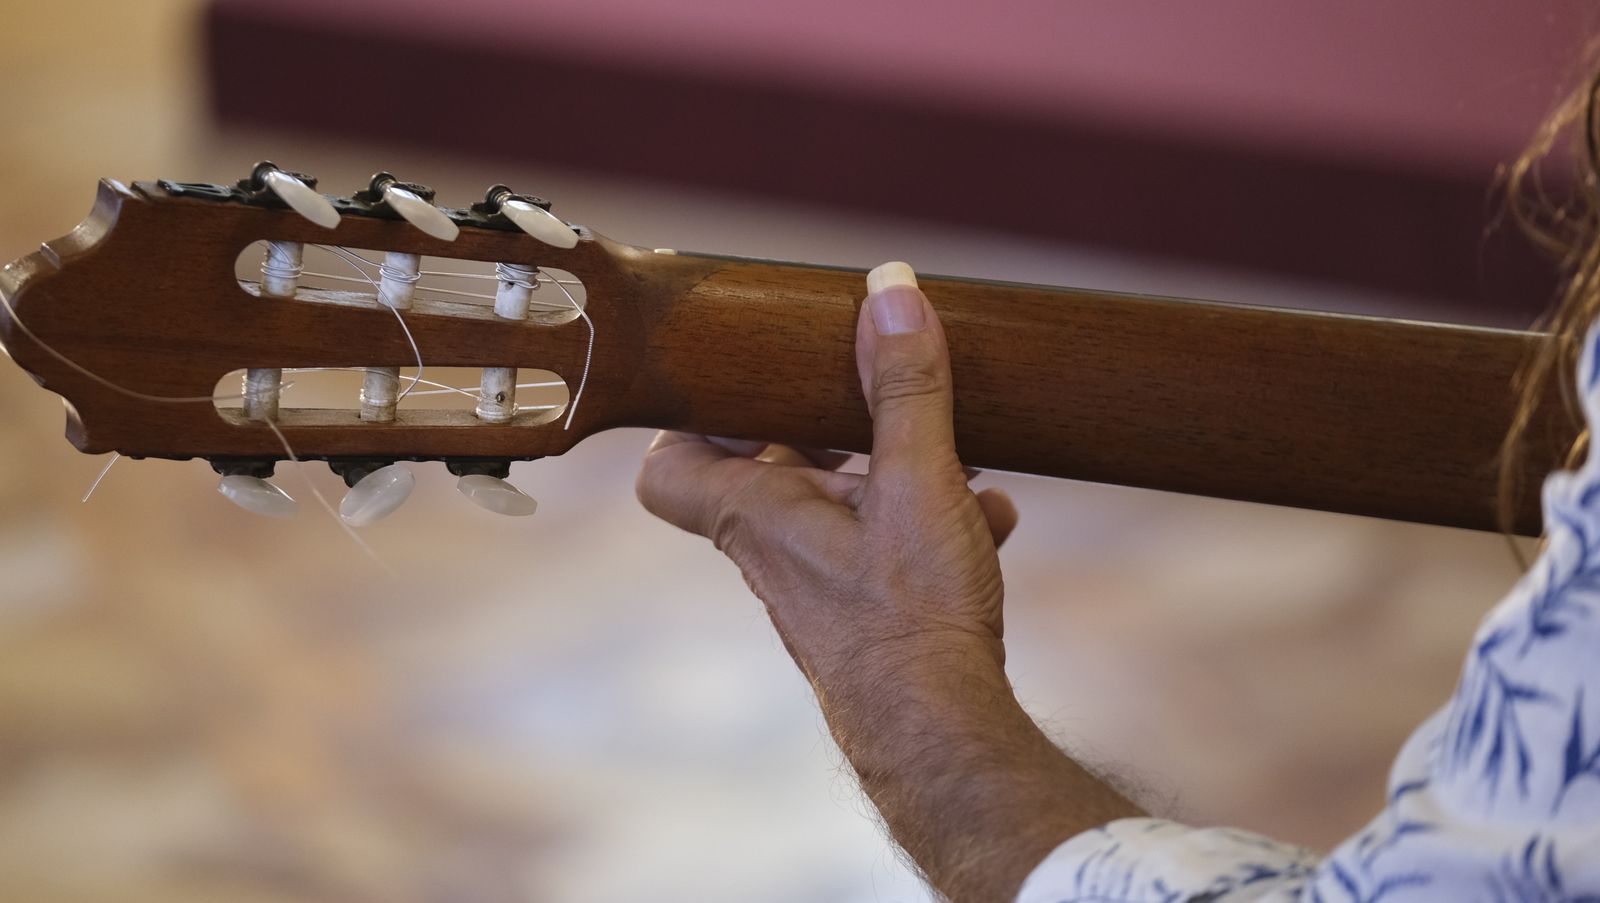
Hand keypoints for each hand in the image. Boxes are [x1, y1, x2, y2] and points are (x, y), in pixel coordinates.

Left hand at [637, 262, 1136, 902]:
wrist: (943, 732)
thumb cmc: (906, 615)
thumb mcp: (914, 480)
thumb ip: (903, 386)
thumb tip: (889, 289)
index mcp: (755, 513)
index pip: (669, 466)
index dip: (690, 420)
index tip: (742, 378)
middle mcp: (773, 551)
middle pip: (771, 469)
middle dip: (834, 427)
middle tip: (879, 398)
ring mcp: (819, 585)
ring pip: (839, 505)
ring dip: (894, 471)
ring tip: (960, 455)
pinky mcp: (866, 612)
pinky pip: (884, 548)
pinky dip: (928, 520)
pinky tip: (991, 514)